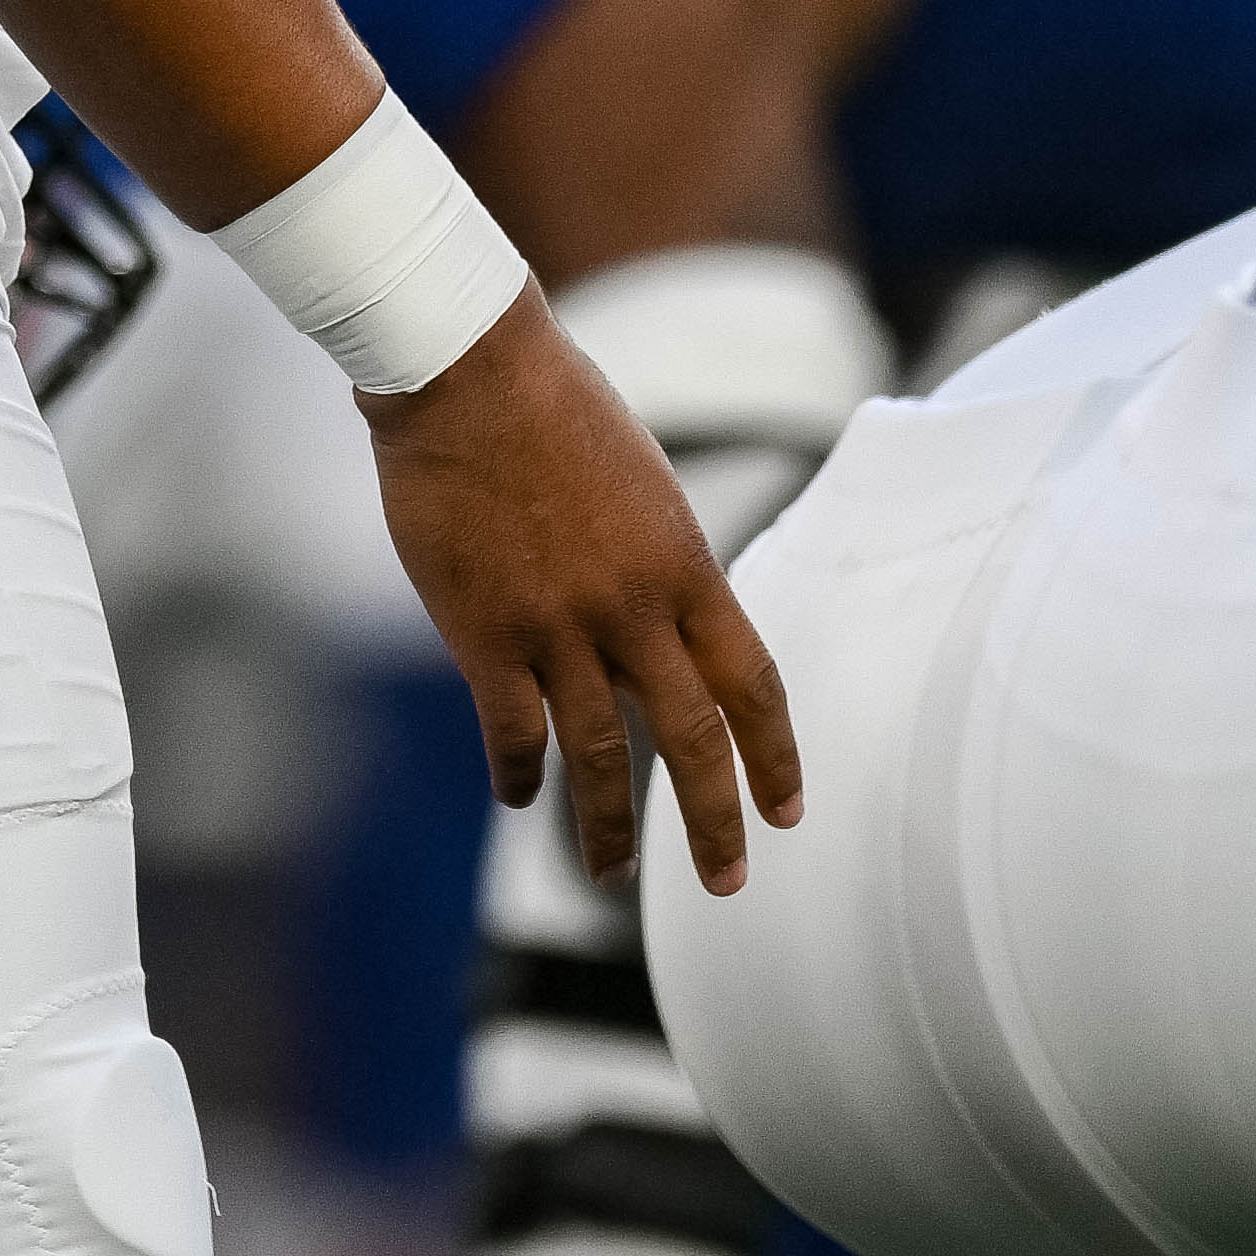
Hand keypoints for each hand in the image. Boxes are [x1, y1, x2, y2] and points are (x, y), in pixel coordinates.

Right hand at [362, 295, 802, 893]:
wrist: (468, 371)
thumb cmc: (553, 406)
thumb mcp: (641, 484)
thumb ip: (657, 566)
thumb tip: (660, 631)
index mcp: (685, 564)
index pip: (754, 682)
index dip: (776, 755)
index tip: (788, 812)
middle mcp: (635, 608)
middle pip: (694, 741)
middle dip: (715, 823)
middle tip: (728, 884)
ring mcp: (559, 627)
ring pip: (601, 757)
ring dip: (607, 827)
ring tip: (611, 876)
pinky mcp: (485, 635)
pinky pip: (513, 733)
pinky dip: (519, 775)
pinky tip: (519, 797)